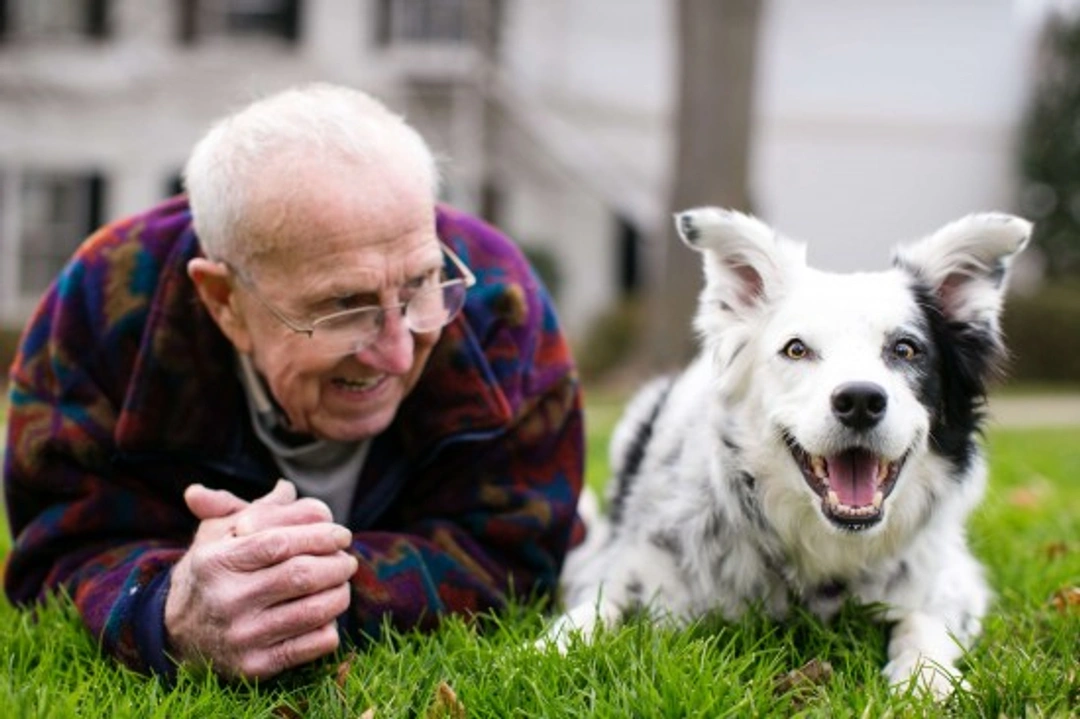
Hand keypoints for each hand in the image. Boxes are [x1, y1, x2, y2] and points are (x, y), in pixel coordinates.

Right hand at [165, 480, 358, 679]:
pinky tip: (327, 616)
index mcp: (216, 561)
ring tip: (342, 584)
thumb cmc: (210, 574)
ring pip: (313, 611)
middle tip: (348, 560)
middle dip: (336, 564)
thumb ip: (252, 508)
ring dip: (340, 594)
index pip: (279, 542)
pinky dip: (330, 627)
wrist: (175, 635)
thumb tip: (286, 488)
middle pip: (302, 576)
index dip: (318, 535)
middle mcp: (225, 600)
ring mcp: (240, 637)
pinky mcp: (254, 667)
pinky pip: (312, 646)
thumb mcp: (217, 536)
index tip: (341, 534)